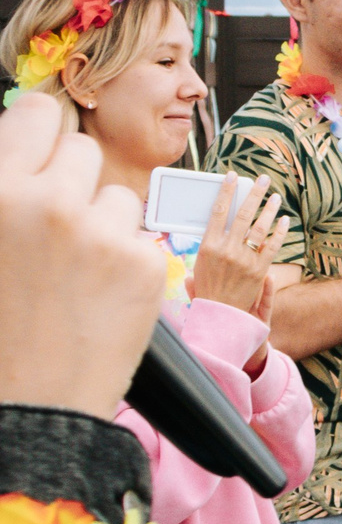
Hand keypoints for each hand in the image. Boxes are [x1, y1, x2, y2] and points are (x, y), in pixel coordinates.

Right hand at [0, 95, 165, 418]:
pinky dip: (127, 263)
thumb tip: (21, 135)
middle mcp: (47, 202)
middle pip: (81, 150)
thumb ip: (3, 193)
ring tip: (71, 276)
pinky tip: (98, 299)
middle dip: (72, 181)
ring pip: (119, 197)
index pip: (35, 114)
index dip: (38, 133)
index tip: (39, 154)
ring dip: (103, 224)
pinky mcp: (144, 263)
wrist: (27, 409)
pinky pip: (142, 239)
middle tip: (55, 228)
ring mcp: (100, 232)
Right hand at [188, 177, 289, 313]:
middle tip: (263, 180)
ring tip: (275, 196)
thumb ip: (210, 241)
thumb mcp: (201, 261)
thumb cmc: (208, 286)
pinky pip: (273, 246)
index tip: (232, 177)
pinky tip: (285, 220)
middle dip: (254, 194)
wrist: (219, 312)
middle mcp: (226, 250)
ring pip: (259, 228)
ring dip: (269, 210)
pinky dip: (280, 232)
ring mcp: (244, 259)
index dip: (226, 192)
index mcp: (208, 246)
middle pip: (242, 215)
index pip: (217, 212)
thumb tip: (216, 219)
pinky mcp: (260, 269)